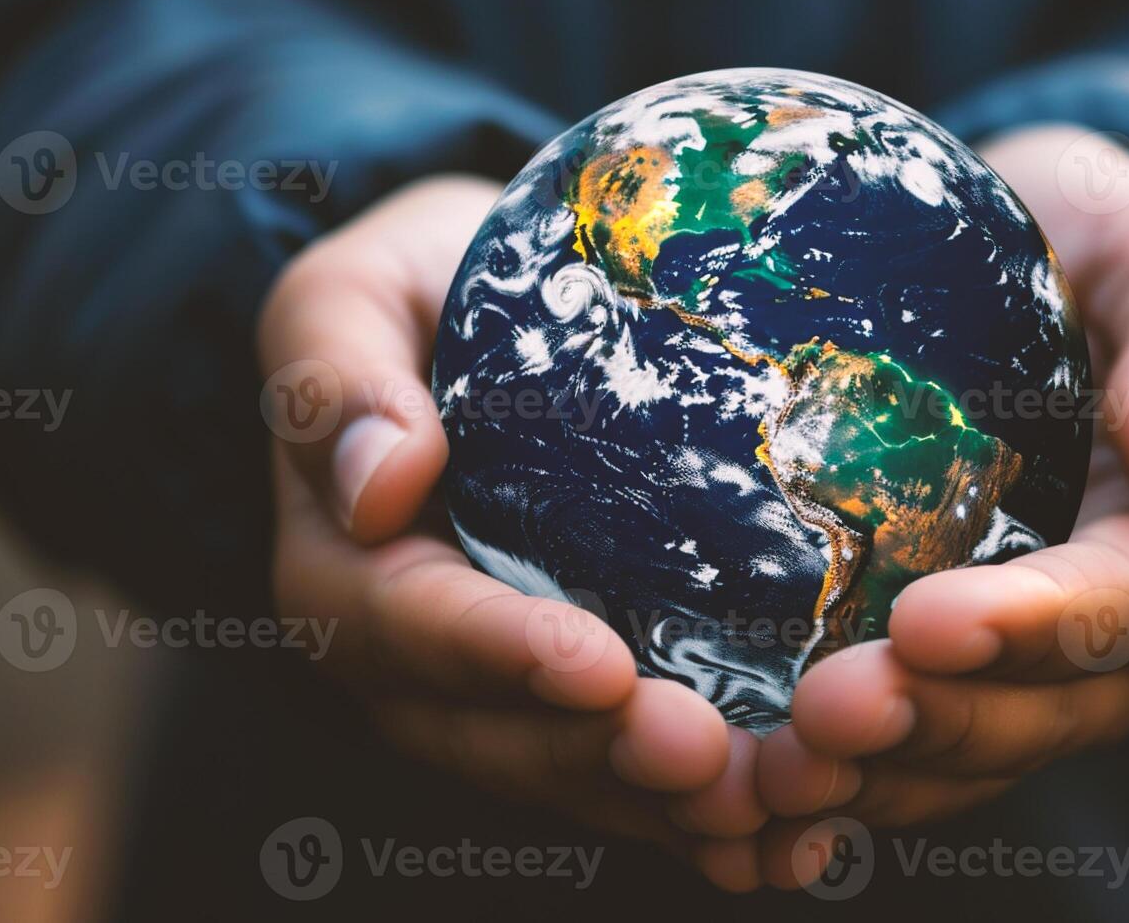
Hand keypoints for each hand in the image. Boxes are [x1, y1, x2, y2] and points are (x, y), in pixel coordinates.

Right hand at [258, 176, 766, 890]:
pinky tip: (790, 833)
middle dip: (600, 756)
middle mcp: (415, 663)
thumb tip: (382, 482)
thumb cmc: (417, 295)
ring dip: (666, 807)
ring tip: (764, 809)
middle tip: (705, 760)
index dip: (499, 653)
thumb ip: (338, 381)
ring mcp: (500, 696)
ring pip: (573, 775)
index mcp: (345, 571)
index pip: (411, 626)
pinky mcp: (582, 702)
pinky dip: (701, 811)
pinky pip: (629, 774)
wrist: (489, 317)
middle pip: (498, 732)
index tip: (595, 666)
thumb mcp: (349, 301)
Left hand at [754, 127, 1128, 885]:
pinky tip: (746, 805)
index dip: (1037, 627)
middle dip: (935, 722)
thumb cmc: (1102, 257)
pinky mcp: (936, 677)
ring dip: (871, 779)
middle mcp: (1106, 639)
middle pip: (1038, 711)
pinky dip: (832, 791)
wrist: (1033, 288)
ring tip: (771, 778)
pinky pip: (898, 758)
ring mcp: (1018, 673)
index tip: (930, 623)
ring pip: (962, 757)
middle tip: (826, 716)